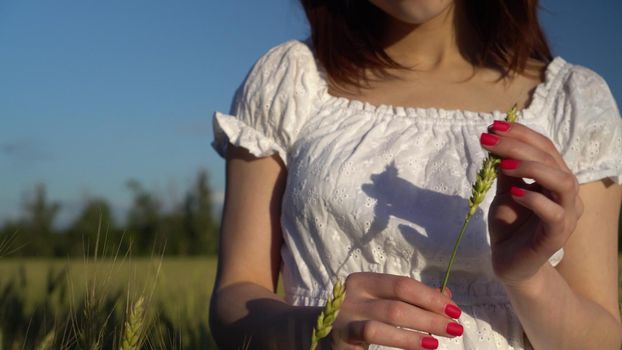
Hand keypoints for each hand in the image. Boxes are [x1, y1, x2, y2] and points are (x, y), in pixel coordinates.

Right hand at [328, 272, 462, 349]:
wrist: (326, 333)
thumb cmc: (361, 315)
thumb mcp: (383, 301)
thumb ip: (413, 298)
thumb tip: (446, 296)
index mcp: (364, 280)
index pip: (402, 284)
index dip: (430, 296)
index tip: (454, 310)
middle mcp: (352, 294)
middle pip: (397, 302)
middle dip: (430, 315)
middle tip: (454, 328)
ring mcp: (346, 316)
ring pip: (387, 320)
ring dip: (418, 330)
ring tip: (438, 341)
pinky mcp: (344, 337)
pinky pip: (374, 335)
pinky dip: (402, 341)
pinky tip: (422, 347)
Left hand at [482, 121, 582, 285]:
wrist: (508, 263)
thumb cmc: (510, 226)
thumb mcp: (504, 191)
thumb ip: (505, 170)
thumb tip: (496, 141)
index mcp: (554, 178)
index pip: (545, 147)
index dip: (521, 134)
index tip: (492, 127)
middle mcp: (566, 193)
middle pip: (551, 159)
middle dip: (519, 145)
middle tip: (489, 140)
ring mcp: (566, 215)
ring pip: (563, 181)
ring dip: (532, 167)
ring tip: (502, 164)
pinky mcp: (557, 236)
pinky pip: (555, 213)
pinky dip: (534, 199)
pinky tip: (513, 192)